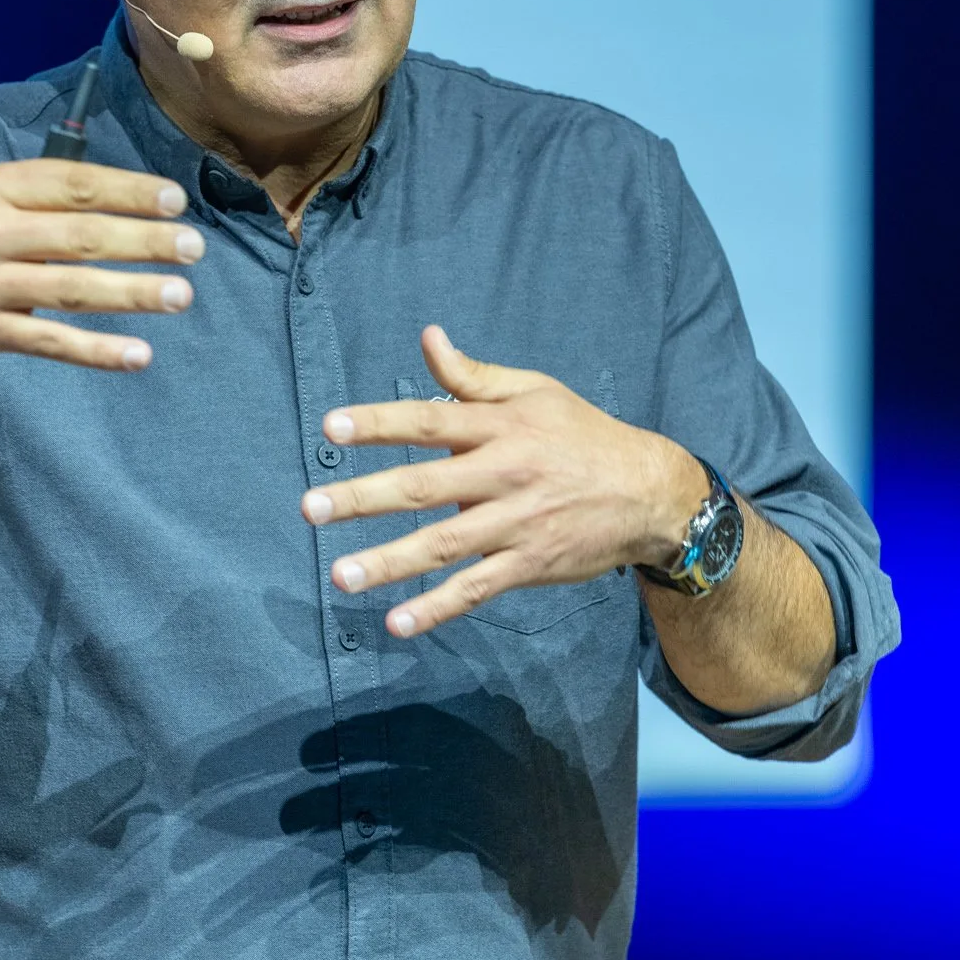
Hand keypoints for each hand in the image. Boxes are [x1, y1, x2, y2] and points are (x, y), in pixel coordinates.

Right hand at [0, 159, 202, 371]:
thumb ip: (18, 189)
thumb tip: (88, 191)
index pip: (72, 183)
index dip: (128, 190)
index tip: (174, 198)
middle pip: (82, 234)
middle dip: (145, 240)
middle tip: (195, 246)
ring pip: (72, 289)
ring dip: (132, 293)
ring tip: (180, 295)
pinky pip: (47, 342)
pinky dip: (95, 350)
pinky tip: (137, 354)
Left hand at [301, 325, 710, 636]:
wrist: (648, 492)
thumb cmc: (582, 435)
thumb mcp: (535, 392)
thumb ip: (474, 376)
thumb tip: (428, 338)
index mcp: (501, 426)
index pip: (429, 421)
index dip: (379, 423)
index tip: (330, 427)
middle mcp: (504, 474)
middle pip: (424, 486)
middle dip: (364, 498)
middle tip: (311, 508)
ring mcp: (516, 524)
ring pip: (443, 544)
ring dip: (389, 562)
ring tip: (340, 576)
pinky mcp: (529, 564)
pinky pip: (476, 588)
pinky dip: (437, 607)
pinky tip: (397, 621)